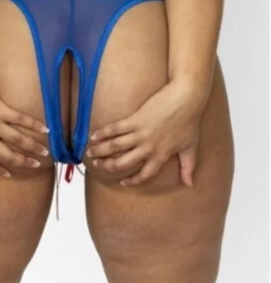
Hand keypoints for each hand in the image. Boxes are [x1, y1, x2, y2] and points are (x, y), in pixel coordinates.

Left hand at [0, 60, 49, 176]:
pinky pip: (21, 121)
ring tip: (45, 152)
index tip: (7, 173)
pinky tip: (46, 129)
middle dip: (22, 162)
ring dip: (33, 147)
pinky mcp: (1, 109)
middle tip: (34, 164)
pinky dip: (35, 125)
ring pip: (17, 140)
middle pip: (6, 155)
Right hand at [87, 80, 205, 186]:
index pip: (144, 175)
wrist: (187, 98)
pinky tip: (94, 135)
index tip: (123, 181)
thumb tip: (190, 185)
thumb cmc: (190, 121)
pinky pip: (115, 129)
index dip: (133, 180)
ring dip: (100, 151)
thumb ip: (188, 168)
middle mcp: (149, 148)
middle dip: (108, 166)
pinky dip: (103, 133)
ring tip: (91, 152)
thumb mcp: (191, 147)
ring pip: (115, 147)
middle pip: (123, 163)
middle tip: (98, 165)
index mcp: (161, 156)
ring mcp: (141, 134)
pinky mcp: (136, 119)